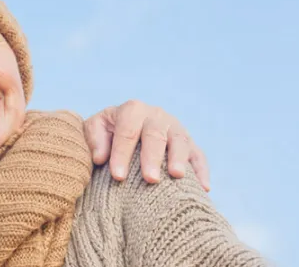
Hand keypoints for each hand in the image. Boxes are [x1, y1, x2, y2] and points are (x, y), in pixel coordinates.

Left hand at [84, 99, 209, 190]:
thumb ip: (94, 139)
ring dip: (179, 158)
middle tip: (150, 179)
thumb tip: (101, 157)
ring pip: (180, 140)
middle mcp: (155, 115)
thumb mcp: (95, 129)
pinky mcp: (189, 142)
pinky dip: (202, 170)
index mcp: (132, 110)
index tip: (118, 176)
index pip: (126, 131)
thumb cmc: (107, 135)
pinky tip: (204, 187)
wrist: (124, 131)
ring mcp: (175, 127)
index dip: (122, 153)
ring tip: (177, 176)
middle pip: (155, 134)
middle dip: (152, 157)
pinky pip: (198, 154)